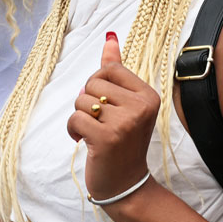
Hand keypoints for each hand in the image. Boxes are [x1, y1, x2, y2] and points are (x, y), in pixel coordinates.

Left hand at [69, 34, 158, 202]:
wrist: (126, 184)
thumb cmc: (123, 141)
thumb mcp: (126, 104)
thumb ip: (116, 70)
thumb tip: (110, 37)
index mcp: (149, 95)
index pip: (110, 69)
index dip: (99, 85)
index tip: (108, 106)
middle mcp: (140, 107)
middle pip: (93, 83)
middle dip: (88, 102)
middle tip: (101, 122)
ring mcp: (124, 123)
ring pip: (81, 101)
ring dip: (80, 117)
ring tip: (94, 133)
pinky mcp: (106, 139)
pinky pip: (75, 118)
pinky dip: (73, 130)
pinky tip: (85, 142)